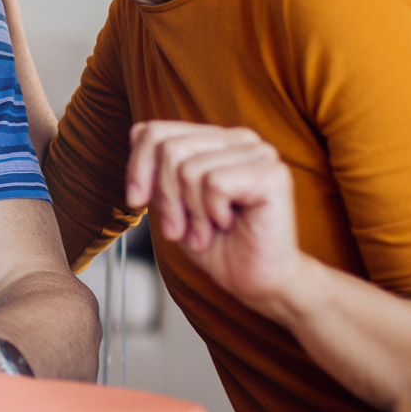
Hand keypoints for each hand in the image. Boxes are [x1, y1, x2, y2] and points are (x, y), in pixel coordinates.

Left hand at [125, 121, 308, 313]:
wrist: (254, 280)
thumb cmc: (216, 243)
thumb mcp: (171, 202)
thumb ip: (157, 169)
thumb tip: (138, 137)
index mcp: (213, 140)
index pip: (153, 131)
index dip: (137, 168)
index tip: (137, 202)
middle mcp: (238, 139)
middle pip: (169, 149)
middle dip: (165, 197)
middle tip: (178, 230)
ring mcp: (259, 153)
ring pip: (189, 169)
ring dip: (190, 212)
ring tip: (205, 231)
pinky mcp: (273, 174)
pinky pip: (215, 183)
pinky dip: (211, 212)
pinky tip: (227, 224)